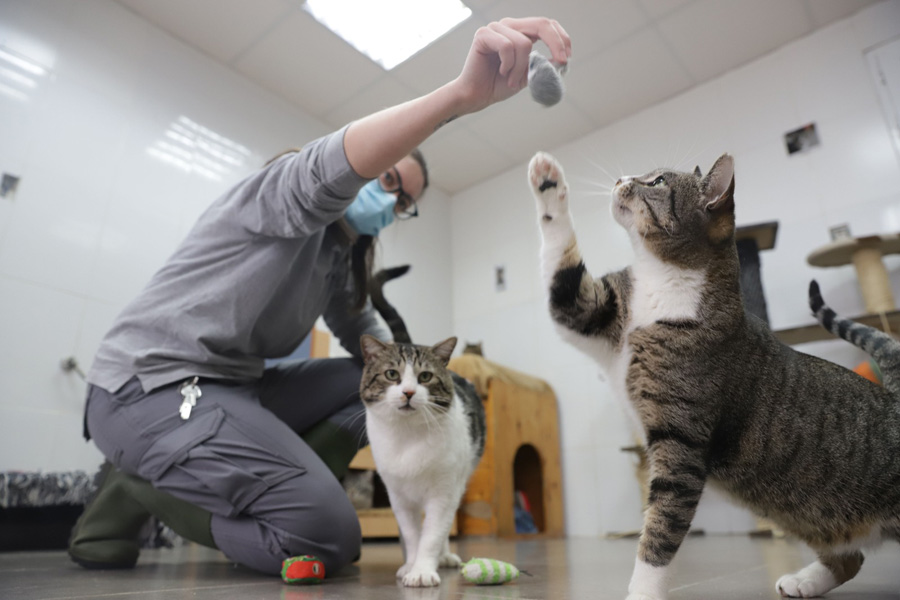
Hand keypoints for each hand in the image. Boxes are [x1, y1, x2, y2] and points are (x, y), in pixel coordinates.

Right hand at [452, 17, 570, 113]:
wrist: (477, 96)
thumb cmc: (500, 85)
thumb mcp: (528, 74)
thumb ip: (544, 65)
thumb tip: (561, 59)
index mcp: (521, 31)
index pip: (547, 25)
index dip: (562, 39)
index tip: (567, 58)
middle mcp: (509, 25)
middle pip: (541, 24)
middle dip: (556, 44)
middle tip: (561, 63)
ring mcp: (496, 28)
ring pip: (524, 43)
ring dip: (521, 67)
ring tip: (511, 79)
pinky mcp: (483, 34)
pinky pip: (508, 47)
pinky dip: (508, 64)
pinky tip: (501, 72)